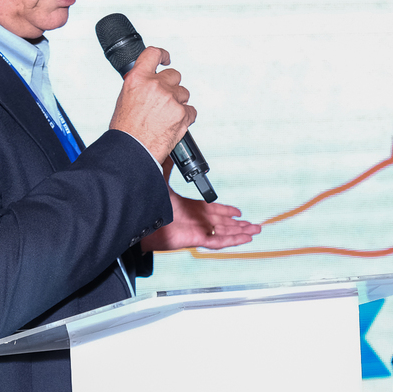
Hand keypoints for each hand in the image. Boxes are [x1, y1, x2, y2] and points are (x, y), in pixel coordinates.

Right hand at [107, 46, 193, 162]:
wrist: (132, 149)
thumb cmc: (126, 129)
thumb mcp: (125, 98)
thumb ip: (140, 85)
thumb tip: (149, 81)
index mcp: (138, 79)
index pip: (153, 54)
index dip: (163, 55)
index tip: (166, 59)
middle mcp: (155, 86)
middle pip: (174, 75)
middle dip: (171, 86)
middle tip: (164, 100)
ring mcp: (170, 99)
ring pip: (184, 93)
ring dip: (178, 102)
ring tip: (166, 116)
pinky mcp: (182, 114)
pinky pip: (191, 110)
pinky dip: (185, 117)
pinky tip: (174, 124)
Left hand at [141, 160, 261, 251]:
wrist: (136, 220)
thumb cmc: (145, 203)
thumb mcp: (160, 179)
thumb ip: (166, 165)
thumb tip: (168, 150)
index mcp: (189, 208)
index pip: (212, 211)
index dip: (226, 211)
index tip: (237, 212)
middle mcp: (194, 220)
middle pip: (222, 223)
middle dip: (239, 224)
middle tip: (253, 225)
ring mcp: (196, 230)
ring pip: (224, 232)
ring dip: (241, 232)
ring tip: (255, 231)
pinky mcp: (195, 239)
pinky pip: (218, 241)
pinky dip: (233, 240)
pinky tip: (245, 238)